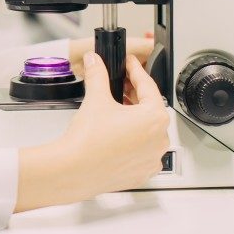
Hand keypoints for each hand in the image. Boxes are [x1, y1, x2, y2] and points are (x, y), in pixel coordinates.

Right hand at [15, 53, 169, 211]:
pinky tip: (118, 135)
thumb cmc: (88, 141)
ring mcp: (152, 158)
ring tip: (117, 110)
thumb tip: (95, 61)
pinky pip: (143, 151)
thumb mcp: (95, 99)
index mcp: (154, 118)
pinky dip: (134, 141)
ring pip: (148, 131)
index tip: (129, 64)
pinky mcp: (142, 172)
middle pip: (150, 108)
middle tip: (120, 84)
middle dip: (135, 94)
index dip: (135, 71)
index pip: (148, 86)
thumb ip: (97, 74)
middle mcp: (159, 139)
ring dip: (135, 118)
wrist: (74, 170)